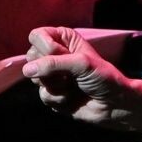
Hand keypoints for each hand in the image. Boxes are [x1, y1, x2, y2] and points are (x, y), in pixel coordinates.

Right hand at [22, 28, 141, 131]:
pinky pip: (42, 95)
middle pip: (31, 57)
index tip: (61, 54)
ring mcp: (52, 75)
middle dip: (49, 69)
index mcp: (62, 39)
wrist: (114, 105)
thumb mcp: (81, 63)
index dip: (46, 48)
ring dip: (56, 85)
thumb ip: (53, 63)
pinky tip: (71, 98)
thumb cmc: (103, 78)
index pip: (36, 36)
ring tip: (73, 86)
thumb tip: (27, 71)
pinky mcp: (52, 93)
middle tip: (69, 74)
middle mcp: (54, 55)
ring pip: (35, 78)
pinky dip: (58, 99)